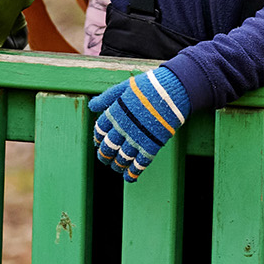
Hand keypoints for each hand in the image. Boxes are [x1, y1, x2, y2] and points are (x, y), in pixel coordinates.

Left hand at [89, 65, 188, 180]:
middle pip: (108, 147)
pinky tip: (130, 177)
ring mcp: (137, 138)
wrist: (172, 90)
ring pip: (122, 158)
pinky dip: (133, 172)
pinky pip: (140, 163)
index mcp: (114, 112)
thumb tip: (91, 106)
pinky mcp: (152, 145)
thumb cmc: (148, 86)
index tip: (98, 141)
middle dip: (104, 155)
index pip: (100, 130)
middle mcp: (123, 127)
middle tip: (104, 159)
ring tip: (116, 167)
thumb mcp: (124, 87)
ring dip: (117, 165)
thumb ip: (107, 97)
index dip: (98, 138)